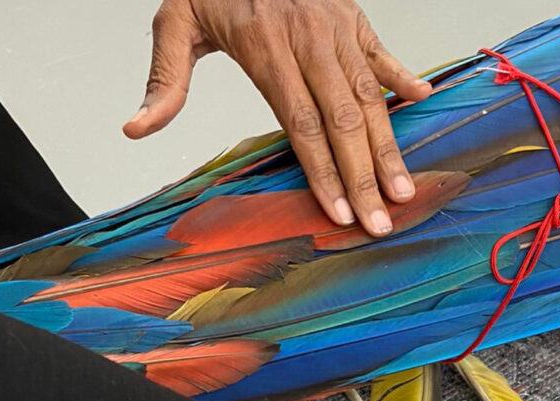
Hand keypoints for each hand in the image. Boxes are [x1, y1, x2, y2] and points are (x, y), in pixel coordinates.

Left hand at [124, 0, 432, 235]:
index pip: (301, 124)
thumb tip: (137, 128)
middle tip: (381, 221)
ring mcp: (336, 27)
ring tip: (404, 188)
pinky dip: (402, 76)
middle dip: (364, 177)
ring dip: (389, 146)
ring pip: (370, 96)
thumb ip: (164, 78)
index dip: (323, 172)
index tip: (338, 213)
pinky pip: (382, 51)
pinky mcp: (352, 15)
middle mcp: (309, 40)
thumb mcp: (176, 21)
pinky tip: (422, 102)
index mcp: (267, 46)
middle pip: (343, 120)